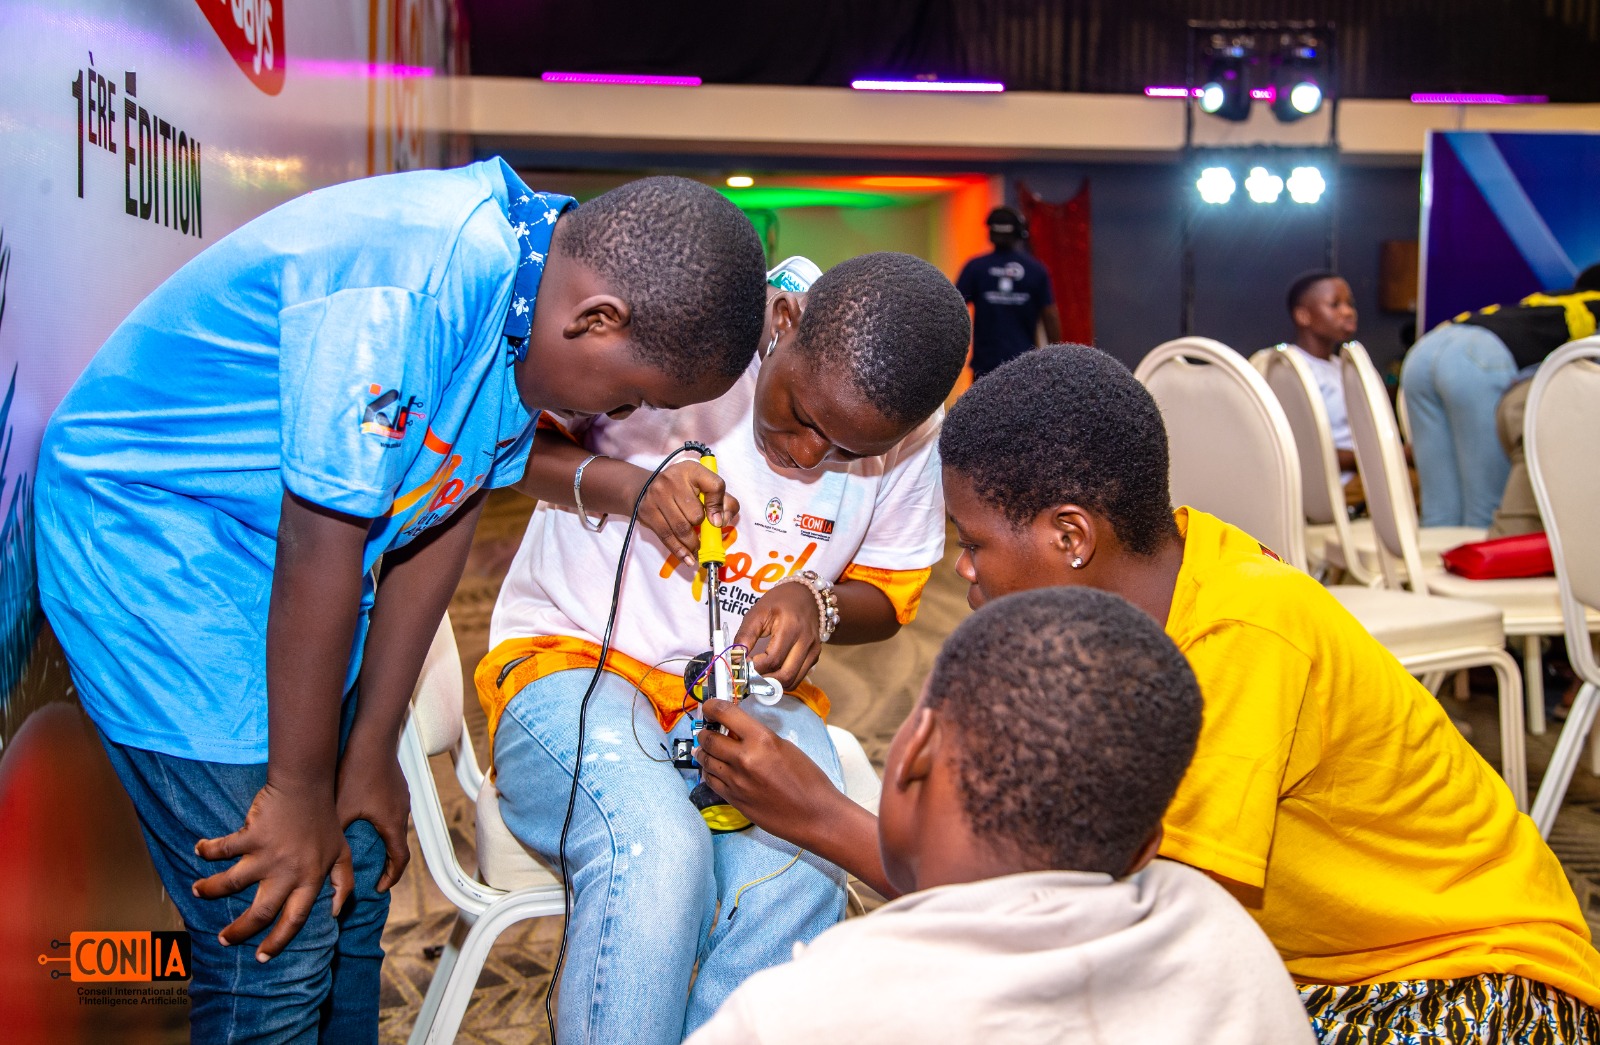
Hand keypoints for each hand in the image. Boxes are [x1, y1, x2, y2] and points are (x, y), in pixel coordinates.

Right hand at [193, 783, 353, 960]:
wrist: (308, 784)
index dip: (278, 941)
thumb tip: (337, 913)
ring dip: (211, 889)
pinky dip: (208, 850)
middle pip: (260, 912)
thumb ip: (343, 883)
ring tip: (197, 891)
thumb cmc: (324, 819)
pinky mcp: (251, 836)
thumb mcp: (342, 853)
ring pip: (231, 883)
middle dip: (240, 931)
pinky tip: (199, 849)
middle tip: (223, 940)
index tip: (261, 957)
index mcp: (310, 879)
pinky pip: (223, 849)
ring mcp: (267, 855)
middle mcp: (288, 873)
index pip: (294, 919)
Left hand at [334, 745, 411, 893]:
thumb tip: (321, 855)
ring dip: (383, 838)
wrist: (371, 738)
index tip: (379, 888)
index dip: (391, 877)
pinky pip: (392, 809)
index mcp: (392, 823)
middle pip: (398, 843)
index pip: (400, 860)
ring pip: (395, 825)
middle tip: (371, 871)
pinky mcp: (397, 784)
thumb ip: (335, 835)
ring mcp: (402, 796)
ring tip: (365, 844)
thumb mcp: (340, 809)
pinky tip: (364, 814)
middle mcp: (402, 812)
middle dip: (386, 860)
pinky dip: (382, 821)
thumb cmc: (356, 773)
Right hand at [640, 461, 740, 566]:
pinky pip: (667, 536)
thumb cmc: (682, 489)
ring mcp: (657, 495)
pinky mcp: (647, 511)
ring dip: (692, 544)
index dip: (719, 506)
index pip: (715, 486)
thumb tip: (722, 522)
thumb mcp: (704, 487)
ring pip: (682, 528)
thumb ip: (723, 502)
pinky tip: (688, 558)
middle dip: (702, 528)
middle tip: (703, 534)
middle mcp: (672, 479)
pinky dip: (680, 551)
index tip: (717, 522)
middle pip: (696, 514)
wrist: (646, 487)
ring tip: (697, 550)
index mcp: (693, 470)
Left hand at [696, 698, 845, 848]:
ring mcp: (736, 781)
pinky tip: (712, 768)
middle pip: (709, 738)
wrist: (814, 814)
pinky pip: (710, 780)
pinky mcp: (733, 799)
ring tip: (704, 748)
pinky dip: (708, 771)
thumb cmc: (808, 779)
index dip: (712, 706)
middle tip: (706, 730)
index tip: (709, 706)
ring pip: (706, 760)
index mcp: (761, 739)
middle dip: (704, 731)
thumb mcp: (785, 747)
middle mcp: (744, 758)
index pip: (725, 714)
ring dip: (703, 751)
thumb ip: (758, 738)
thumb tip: (737, 732)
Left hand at [733, 582, 820, 688]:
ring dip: (773, 684)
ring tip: (758, 676)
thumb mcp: (757, 612)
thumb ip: (745, 635)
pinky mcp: (815, 656)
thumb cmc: (779, 602)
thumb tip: (735, 658)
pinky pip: (798, 677)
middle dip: (764, 681)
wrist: (806, 595)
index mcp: (791, 627)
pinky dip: (783, 681)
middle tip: (748, 677)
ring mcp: (813, 650)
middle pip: (785, 675)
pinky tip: (771, 673)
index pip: (773, 659)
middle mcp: (805, 641)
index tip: (742, 667)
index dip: (755, 668)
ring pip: (792, 680)